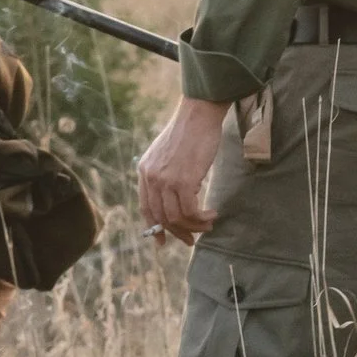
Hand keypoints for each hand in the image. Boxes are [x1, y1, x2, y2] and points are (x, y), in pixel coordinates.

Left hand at [137, 97, 229, 246]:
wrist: (198, 115)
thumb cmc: (189, 132)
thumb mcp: (167, 154)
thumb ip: (165, 174)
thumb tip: (175, 198)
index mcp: (144, 170)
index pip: (146, 207)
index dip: (154, 228)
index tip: (162, 242)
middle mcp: (151, 177)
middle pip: (161, 217)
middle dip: (177, 232)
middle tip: (191, 240)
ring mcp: (165, 180)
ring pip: (176, 218)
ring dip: (194, 227)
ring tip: (208, 225)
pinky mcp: (183, 181)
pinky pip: (190, 211)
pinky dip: (202, 218)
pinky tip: (211, 214)